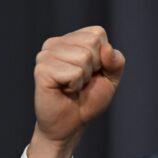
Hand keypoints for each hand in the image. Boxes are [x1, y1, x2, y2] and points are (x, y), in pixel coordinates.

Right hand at [28, 26, 124, 157]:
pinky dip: (75, 85)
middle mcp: (55, 43)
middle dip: (94, 67)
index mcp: (71, 39)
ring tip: (72, 86)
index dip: (102, 57)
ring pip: (83, 58)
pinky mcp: (41, 70)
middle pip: (91, 45)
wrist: (71, 124)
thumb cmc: (89, 99)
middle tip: (81, 81)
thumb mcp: (111, 78)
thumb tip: (106, 48)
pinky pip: (73, 73)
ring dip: (83, 78)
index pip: (97, 33)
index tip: (92, 72)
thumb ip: (116, 61)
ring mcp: (45, 55)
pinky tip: (64, 90)